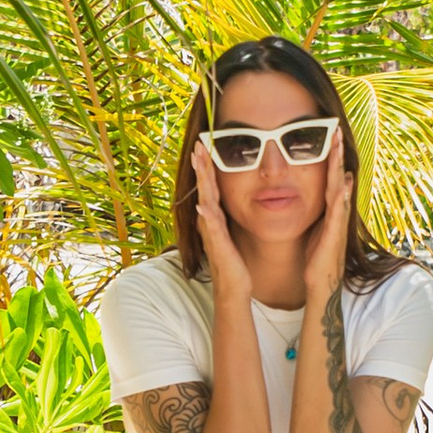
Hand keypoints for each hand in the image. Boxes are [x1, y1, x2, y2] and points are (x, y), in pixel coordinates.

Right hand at [193, 137, 253, 292]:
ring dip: (201, 182)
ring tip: (197, 163)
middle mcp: (209, 221)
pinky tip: (202, 204)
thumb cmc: (234, 261)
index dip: (207, 166)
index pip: (210, 186)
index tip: (204, 145)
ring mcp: (211, 232)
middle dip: (201, 166)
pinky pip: (211, 227)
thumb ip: (228, 218)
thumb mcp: (231, 233)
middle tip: (198, 145)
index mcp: (215, 216)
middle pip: (204, 188)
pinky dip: (206, 215)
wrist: (233, 287)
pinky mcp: (217, 245)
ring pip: (204, 201)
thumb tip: (234, 200)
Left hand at [301, 121, 352, 307]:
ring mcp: (337, 224)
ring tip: (339, 148)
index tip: (329, 136)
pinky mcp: (334, 237)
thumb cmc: (316, 260)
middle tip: (337, 132)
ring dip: (340, 169)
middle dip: (337, 155)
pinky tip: (342, 184)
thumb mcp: (314, 230)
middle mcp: (336, 215)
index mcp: (329, 212)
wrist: (321, 286)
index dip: (330, 158)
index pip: (330, 179)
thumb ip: (316, 214)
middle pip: (338, 178)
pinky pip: (338, 213)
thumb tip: (316, 197)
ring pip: (340, 190)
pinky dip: (342, 198)